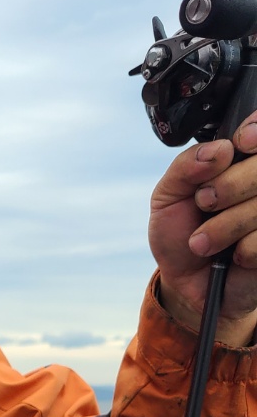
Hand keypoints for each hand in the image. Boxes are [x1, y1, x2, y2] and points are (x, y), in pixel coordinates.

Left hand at [148, 109, 256, 346]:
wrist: (186, 284)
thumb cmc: (181, 234)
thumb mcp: (167, 197)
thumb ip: (185, 166)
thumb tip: (218, 148)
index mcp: (240, 162)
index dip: (254, 132)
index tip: (241, 144)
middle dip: (229, 186)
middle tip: (204, 203)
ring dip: (226, 225)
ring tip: (204, 240)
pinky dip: (242, 249)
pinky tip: (233, 256)